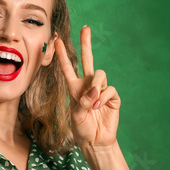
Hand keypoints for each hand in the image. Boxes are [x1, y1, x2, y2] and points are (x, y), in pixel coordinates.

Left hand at [54, 25, 119, 148]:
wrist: (95, 141)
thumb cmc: (82, 128)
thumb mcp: (76, 115)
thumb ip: (82, 101)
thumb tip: (94, 91)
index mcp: (74, 87)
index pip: (67, 67)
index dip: (61, 54)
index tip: (56, 40)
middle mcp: (88, 85)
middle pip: (88, 59)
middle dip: (86, 43)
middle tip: (86, 28)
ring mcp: (101, 89)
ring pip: (100, 74)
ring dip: (95, 86)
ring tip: (92, 102)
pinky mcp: (113, 97)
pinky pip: (110, 89)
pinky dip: (104, 98)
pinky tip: (100, 107)